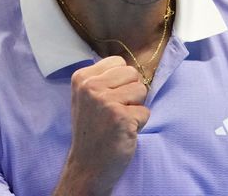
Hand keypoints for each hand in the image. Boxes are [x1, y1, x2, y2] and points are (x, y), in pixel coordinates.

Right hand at [53, 56, 149, 195]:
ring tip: (119, 122)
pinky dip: (139, 124)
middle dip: (131, 93)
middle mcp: (91, 87)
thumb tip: (132, 65)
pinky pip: (145, 111)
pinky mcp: (121, 118)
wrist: (87, 166)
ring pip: (142, 90)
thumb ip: (104, 79)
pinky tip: (123, 133)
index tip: (109, 99)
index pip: (118, 61)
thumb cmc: (92, 130)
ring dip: (136, 108)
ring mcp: (105, 102)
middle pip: (132, 73)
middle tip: (116, 112)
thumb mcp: (86, 97)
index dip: (121, 81)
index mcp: (81, 78)